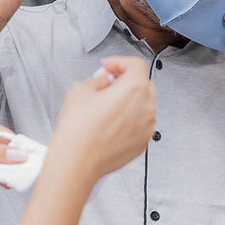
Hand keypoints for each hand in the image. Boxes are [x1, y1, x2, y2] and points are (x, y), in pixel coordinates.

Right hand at [49, 57, 156, 182]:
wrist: (77, 162)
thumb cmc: (78, 130)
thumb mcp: (80, 90)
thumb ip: (98, 79)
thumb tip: (105, 81)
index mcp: (135, 88)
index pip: (136, 64)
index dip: (119, 62)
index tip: (108, 67)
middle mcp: (147, 107)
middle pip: (144, 84)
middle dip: (127, 80)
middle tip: (107, 84)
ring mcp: (147, 127)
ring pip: (144, 105)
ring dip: (130, 100)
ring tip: (107, 105)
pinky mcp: (142, 143)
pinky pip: (140, 124)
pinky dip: (130, 119)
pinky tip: (110, 123)